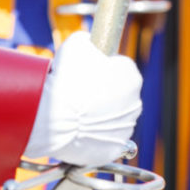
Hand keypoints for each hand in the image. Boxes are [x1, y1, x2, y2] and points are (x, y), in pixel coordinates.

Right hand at [24, 31, 142, 165]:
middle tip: (80, 91)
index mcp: (131, 76)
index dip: (103, 66)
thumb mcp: (76, 43)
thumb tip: (89, 42)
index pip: (121, 66)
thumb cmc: (66, 79)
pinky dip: (94, 135)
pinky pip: (105, 139)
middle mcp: (135, 103)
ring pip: (113, 117)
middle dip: (104, 91)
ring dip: (100, 113)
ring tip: (75, 110)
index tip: (89, 71)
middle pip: (120, 93)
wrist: (53, 118)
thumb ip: (89, 40)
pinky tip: (78, 128)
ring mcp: (125, 128)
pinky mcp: (113, 149)